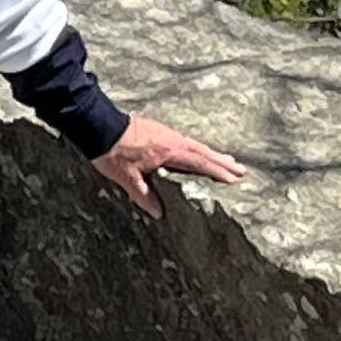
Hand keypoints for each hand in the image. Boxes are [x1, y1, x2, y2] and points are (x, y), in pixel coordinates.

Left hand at [93, 115, 246, 218]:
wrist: (98, 126)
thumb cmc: (112, 152)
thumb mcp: (126, 178)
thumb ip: (143, 195)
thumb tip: (159, 213)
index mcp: (169, 151)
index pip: (199, 163)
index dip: (217, 171)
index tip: (234, 178)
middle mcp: (173, 140)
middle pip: (204, 152)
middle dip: (223, 162)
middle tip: (242, 170)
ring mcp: (167, 134)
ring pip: (196, 145)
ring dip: (212, 154)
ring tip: (228, 160)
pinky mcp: (159, 131)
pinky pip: (186, 141)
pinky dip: (197, 149)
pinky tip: (197, 152)